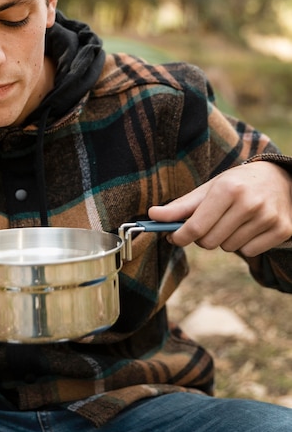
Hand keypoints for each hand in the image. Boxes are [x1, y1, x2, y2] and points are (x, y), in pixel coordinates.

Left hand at [148, 161, 291, 256]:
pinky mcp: (282, 230)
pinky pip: (249, 252)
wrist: (281, 179)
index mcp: (228, 189)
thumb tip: (152, 216)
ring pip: (229, 248)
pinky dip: (244, 244)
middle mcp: (249, 203)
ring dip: (224, 239)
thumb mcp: (209, 188)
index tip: (173, 237)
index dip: (180, 236)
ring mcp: (268, 217)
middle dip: (202, 237)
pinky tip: (249, 227)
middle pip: (210, 242)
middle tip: (208, 223)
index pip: (196, 227)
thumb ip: (181, 205)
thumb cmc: (236, 184)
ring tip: (233, 220)